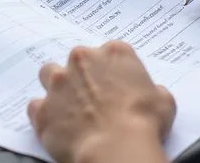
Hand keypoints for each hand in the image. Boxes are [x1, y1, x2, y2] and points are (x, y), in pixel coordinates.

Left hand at [28, 41, 174, 162]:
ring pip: (48, 73)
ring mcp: (59, 83)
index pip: (111, 52)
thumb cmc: (143, 123)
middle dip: (82, 74)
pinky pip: (35, 106)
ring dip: (57, 86)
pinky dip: (44, 114)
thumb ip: (154, 90)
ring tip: (67, 105)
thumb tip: (153, 94)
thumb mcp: (164, 101)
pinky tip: (56, 125)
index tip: (116, 84)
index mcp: (114, 53)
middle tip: (93, 96)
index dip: (112, 70)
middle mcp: (82, 61)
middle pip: (77, 59)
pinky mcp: (43, 109)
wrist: (117, 147)